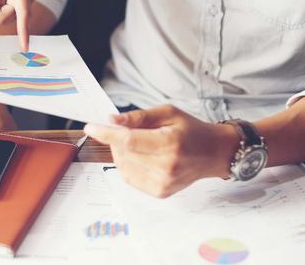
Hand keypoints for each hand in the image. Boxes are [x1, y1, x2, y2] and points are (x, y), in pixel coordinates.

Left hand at [84, 105, 239, 197]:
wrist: (213, 153)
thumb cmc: (191, 130)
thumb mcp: (168, 113)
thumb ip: (138, 117)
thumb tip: (112, 120)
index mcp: (170, 144)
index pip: (129, 141)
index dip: (106, 134)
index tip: (91, 127)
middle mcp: (167, 167)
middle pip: (123, 153)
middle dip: (115, 139)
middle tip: (122, 128)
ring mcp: (163, 183)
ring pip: (123, 167)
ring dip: (120, 152)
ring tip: (135, 142)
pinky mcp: (160, 192)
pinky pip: (130, 178)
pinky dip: (127, 164)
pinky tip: (139, 155)